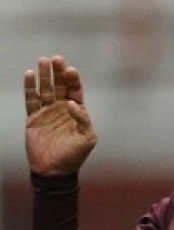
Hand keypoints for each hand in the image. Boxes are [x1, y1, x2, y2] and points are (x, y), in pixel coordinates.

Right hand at [24, 56, 96, 175]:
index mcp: (77, 112)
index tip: (70, 70)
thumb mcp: (87, 138)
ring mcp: (47, 112)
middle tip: (56, 59)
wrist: (54, 171)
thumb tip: (73, 104)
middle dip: (58, 72)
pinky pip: (31, 99)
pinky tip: (29, 75)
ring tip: (43, 60)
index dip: (73, 80)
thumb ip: (83, 120)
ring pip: (45, 89)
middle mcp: (62, 109)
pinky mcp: (33, 118)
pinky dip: (30, 87)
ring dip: (44, 76)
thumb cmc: (74, 156)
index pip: (75, 91)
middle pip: (60, 86)